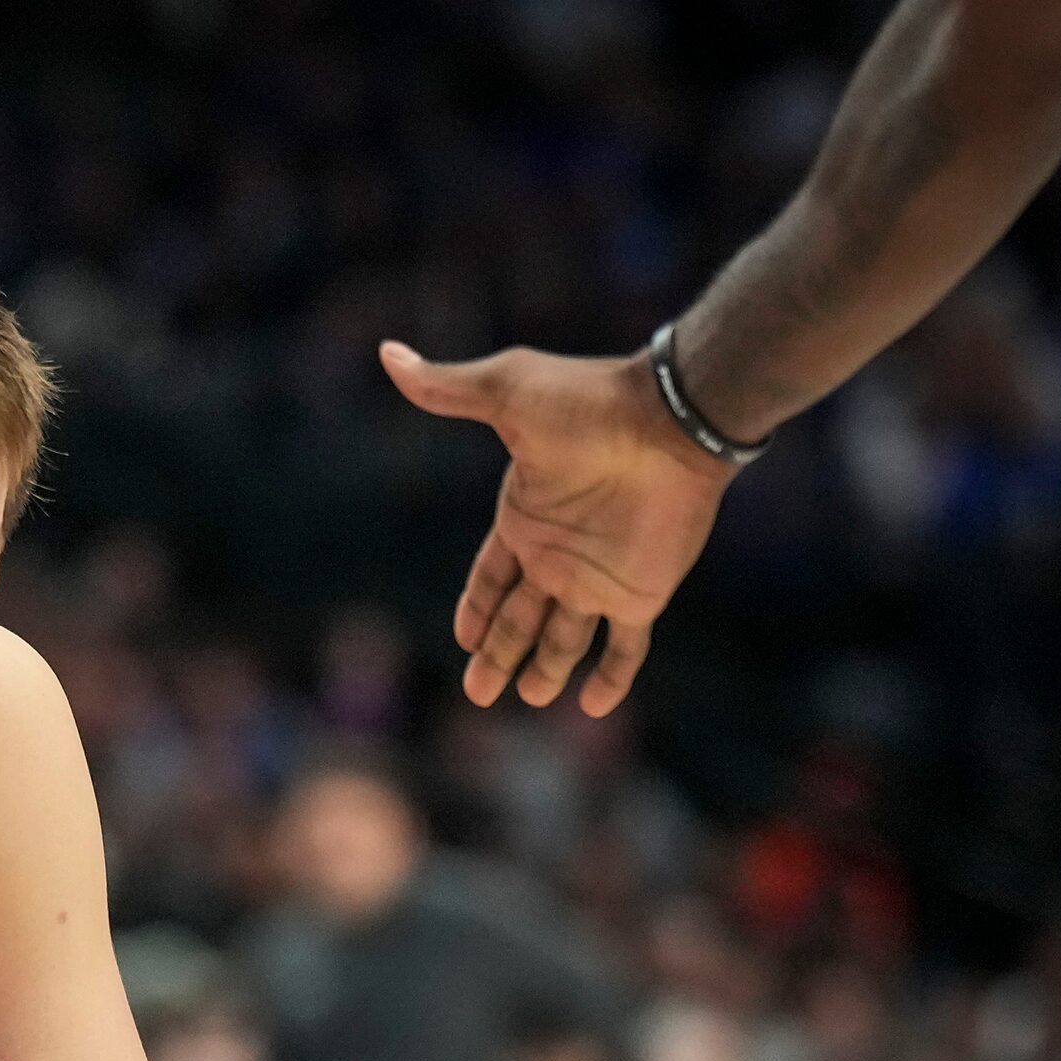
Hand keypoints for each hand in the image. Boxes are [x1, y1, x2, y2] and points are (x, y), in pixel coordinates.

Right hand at [379, 341, 739, 714]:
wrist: (673, 418)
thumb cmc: (589, 403)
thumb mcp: (506, 393)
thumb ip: (448, 388)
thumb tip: (388, 354)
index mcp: (524, 517)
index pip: (490, 577)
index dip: (476, 608)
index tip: (463, 639)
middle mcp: (559, 554)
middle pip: (520, 619)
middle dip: (497, 656)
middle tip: (477, 695)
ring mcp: (600, 577)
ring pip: (564, 639)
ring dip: (545, 671)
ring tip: (526, 698)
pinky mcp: (642, 592)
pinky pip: (624, 647)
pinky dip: (612, 677)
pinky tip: (592, 706)